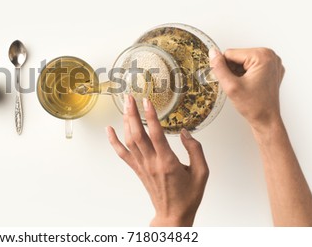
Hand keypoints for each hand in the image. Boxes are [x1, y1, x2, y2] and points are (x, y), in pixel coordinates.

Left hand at [106, 95, 208, 226]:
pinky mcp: (137, 169)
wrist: (173, 215)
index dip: (151, 116)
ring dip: (126, 121)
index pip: (156, 134)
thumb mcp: (202, 173)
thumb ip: (195, 150)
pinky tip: (109, 130)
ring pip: (129, 140)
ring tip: (125, 105)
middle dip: (132, 113)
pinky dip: (113, 141)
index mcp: (168, 162)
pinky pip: (122, 153)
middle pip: (138, 134)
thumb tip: (185, 133)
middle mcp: (151, 162)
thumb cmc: (188, 196)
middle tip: (130, 97)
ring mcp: (142, 166)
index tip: (147, 101)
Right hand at [209, 48, 284, 130]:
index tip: (230, 80)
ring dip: (238, 72)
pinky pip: (251, 65)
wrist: (266, 119)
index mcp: (262, 56)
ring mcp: (272, 62)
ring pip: (242, 60)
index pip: (230, 53)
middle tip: (238, 85)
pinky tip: (249, 85)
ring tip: (244, 86)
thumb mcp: (231, 86)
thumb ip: (219, 67)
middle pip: (237, 56)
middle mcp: (270, 55)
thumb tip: (212, 53)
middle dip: (232, 70)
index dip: (224, 68)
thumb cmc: (254, 106)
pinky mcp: (271, 68)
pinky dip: (246, 74)